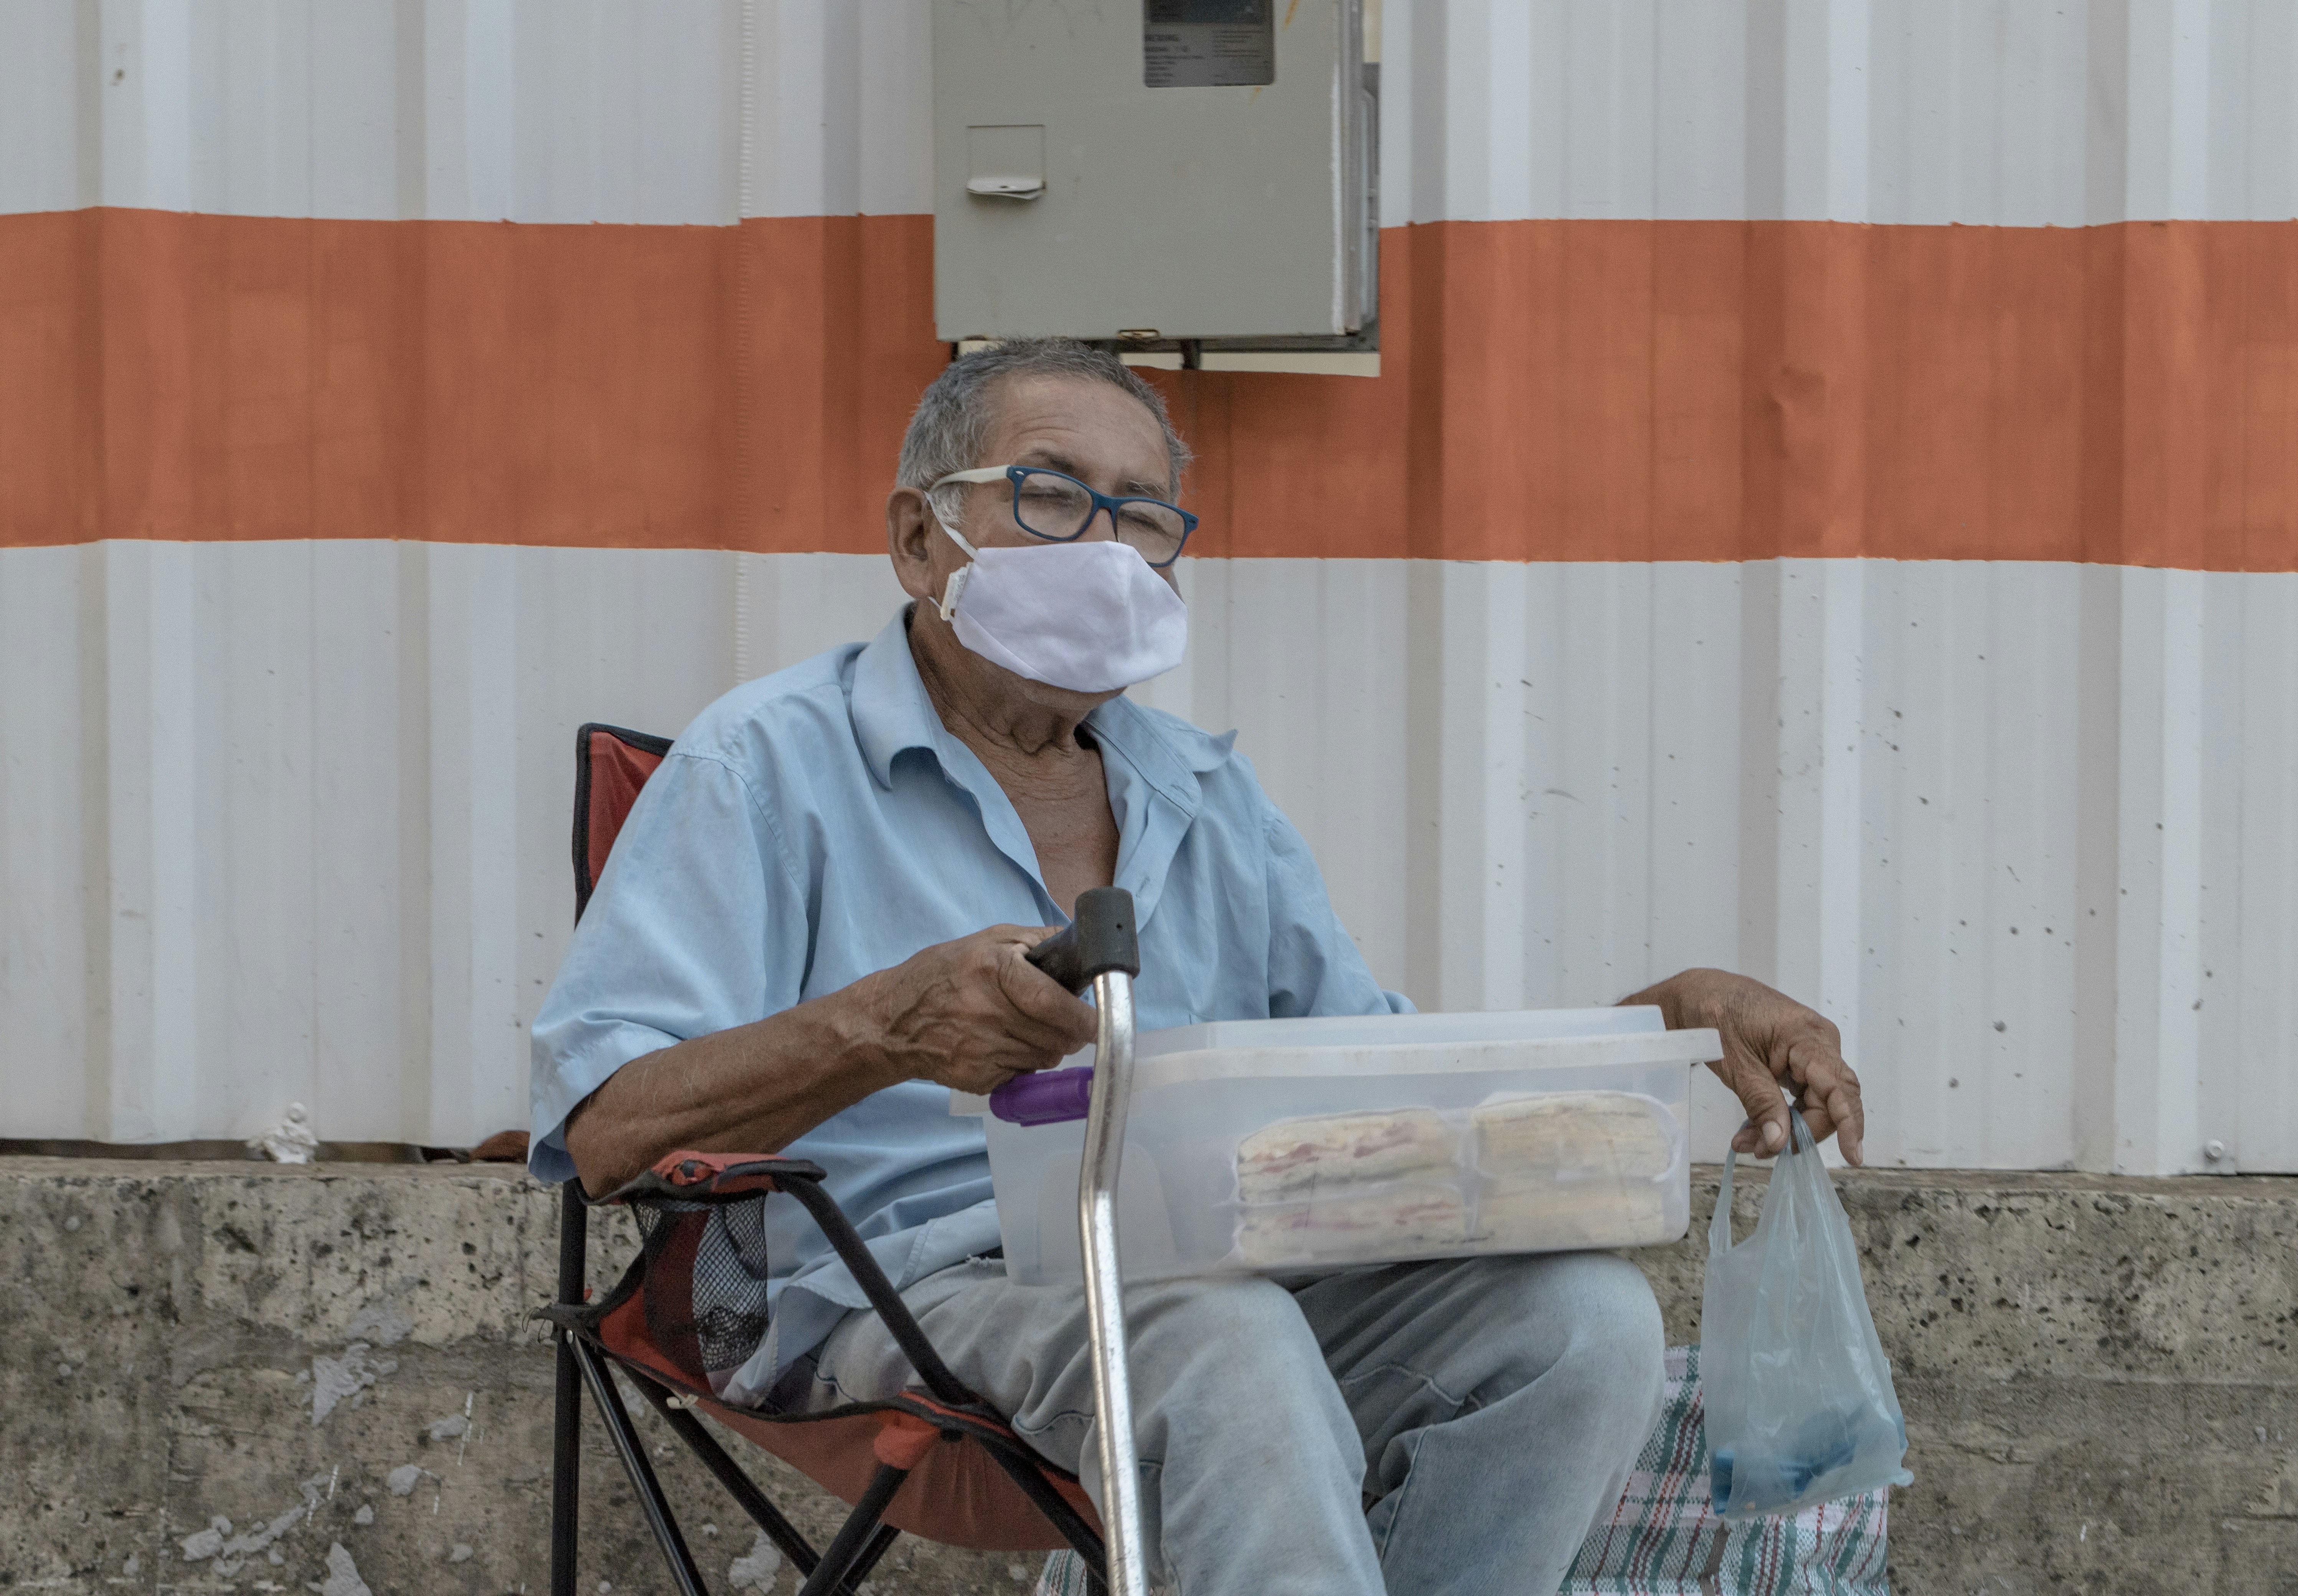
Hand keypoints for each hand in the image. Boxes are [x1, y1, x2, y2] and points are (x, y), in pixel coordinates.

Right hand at [858, 925, 1099, 1095]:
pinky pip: (1023, 1075)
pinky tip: (1002, 1044)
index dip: (1084, 1018)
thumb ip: (1035, 940)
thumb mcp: (986, 940)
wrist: (891, 1020)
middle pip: (1057, 1037)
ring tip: (1025, 1028)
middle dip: (1070, 1032)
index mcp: (993, 971)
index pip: (1053, 1003)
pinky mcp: (978, 1079)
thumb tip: (1080, 945)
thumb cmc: (942, 974)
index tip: (1100, 1022)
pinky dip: (1022, 1063)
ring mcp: (981, 1050)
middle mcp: (987, 1012)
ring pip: (1045, 1059)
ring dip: (1047, 1047)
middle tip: (1063, 1021)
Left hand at [1623, 968, 1865, 1164]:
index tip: (1853, 1156)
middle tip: (1758, 1150)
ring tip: (1746, 1140)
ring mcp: (1812, 1051)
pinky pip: (1803, 1096)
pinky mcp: (1800, 1060)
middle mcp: (1819, 1042)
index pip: (1839, 1087)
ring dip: (1787, 1128)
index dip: (1850, 1124)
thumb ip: (1761, 1103)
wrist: (1700, 994)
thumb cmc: (1715, 1016)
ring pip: (1816, 1103)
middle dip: (1800, 1133)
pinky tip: (1755, 1128)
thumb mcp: (1734, 1064)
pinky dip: (1782, 1116)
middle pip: (1829, 1102)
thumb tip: (1779, 1142)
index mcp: (1807, 1036)